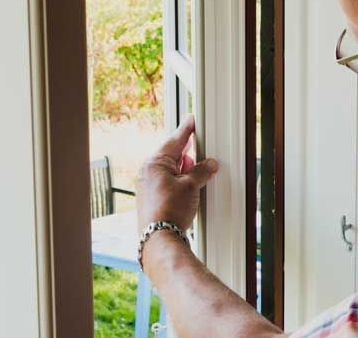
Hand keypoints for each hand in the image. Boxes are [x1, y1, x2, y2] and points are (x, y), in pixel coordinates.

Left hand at [137, 115, 218, 230]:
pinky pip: (167, 182)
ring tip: (197, 178)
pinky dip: (179, 182)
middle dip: (188, 154)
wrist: (160, 238)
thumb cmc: (170, 210)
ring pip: (170, 169)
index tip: (192, 120)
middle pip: (172, 154)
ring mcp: (148, 185)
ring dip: (185, 171)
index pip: (175, 140)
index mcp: (154, 162)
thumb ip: (202, 170)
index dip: (186, 129)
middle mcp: (147, 172)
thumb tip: (209, 165)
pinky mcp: (151, 198)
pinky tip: (188, 190)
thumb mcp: (191, 186)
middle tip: (200, 153)